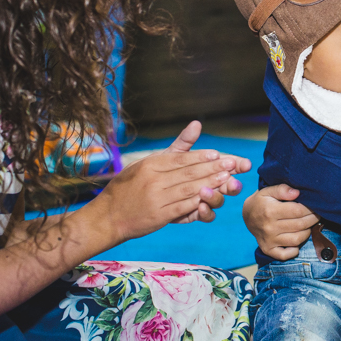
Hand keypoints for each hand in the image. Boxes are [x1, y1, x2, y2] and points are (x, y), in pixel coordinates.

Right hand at [94, 121, 251, 241]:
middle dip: (212, 168)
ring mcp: (156, 198)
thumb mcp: (148, 162)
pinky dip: (197, 203)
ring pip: (188, 189)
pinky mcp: (158, 216)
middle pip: (188, 173)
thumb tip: (197, 124)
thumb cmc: (129, 187)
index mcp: (151, 164)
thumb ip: (176, 146)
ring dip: (210, 184)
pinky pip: (182, 208)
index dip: (202, 156)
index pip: (181, 158)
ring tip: (226, 180)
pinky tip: (210, 199)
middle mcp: (153, 179)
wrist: (108, 216)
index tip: (219, 154)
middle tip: (232, 165)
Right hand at [243, 184, 318, 260]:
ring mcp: (269, 240)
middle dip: (313, 219)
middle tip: (317, 214)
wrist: (247, 215)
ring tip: (308, 225)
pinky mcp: (268, 249)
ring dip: (307, 232)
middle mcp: (269, 227)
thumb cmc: (261, 201)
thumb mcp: (268, 190)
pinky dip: (294, 250)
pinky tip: (297, 241)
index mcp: (270, 211)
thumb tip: (297, 193)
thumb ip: (282, 189)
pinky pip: (285, 255)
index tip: (315, 205)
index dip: (310, 208)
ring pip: (296, 240)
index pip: (297, 211)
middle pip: (299, 225)